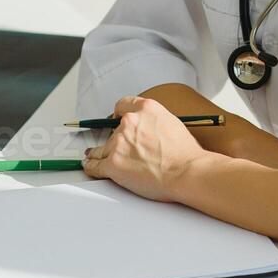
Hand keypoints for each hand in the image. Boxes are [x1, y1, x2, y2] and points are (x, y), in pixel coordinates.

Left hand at [81, 96, 205, 201]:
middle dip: (115, 139)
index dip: (118, 115)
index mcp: (146, 109)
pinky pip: (94, 165)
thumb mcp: (173, 123)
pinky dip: (91, 166)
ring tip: (96, 158)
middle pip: (112, 130)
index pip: (123, 105)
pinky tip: (91, 166)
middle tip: (121, 149)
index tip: (116, 120)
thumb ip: (154, 122)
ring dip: (100, 153)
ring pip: (100, 148)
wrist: (186, 172)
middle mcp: (130, 123)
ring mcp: (119, 144)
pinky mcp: (113, 164)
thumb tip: (149, 130)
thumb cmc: (185, 154)